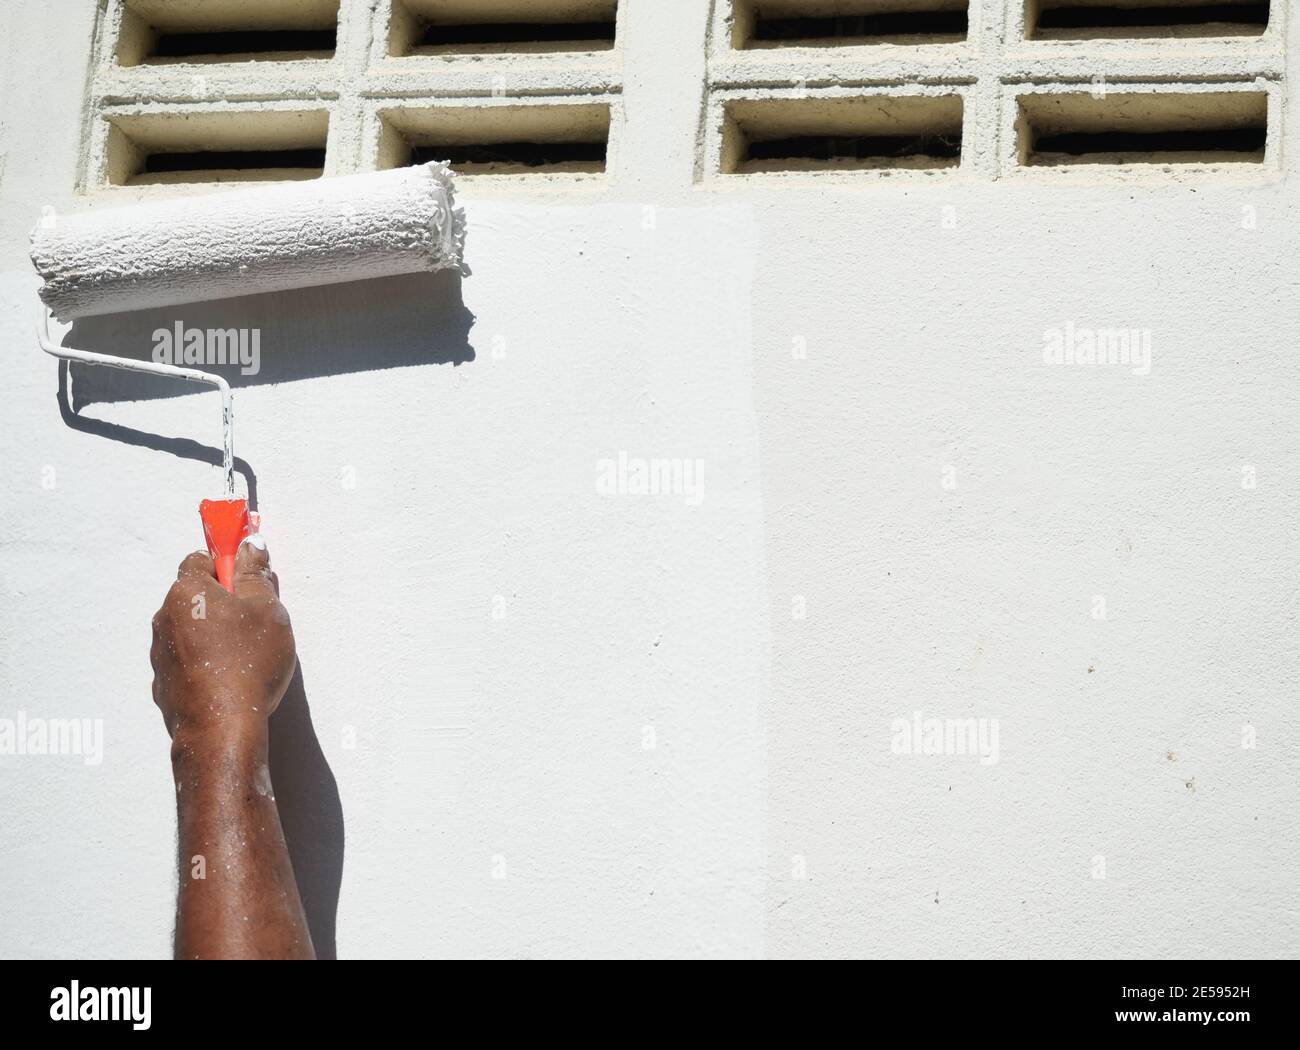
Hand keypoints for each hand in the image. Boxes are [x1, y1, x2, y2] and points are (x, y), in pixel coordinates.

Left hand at [150, 537, 296, 748]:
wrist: (222, 728)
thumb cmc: (248, 662)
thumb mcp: (267, 609)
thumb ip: (256, 574)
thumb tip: (250, 544)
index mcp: (186, 592)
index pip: (199, 559)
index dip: (226, 565)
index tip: (248, 579)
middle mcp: (164, 617)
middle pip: (194, 596)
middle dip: (222, 602)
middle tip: (254, 621)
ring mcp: (160, 653)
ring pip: (190, 630)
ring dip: (212, 634)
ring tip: (244, 656)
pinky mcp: (163, 684)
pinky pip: (186, 661)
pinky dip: (204, 663)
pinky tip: (229, 679)